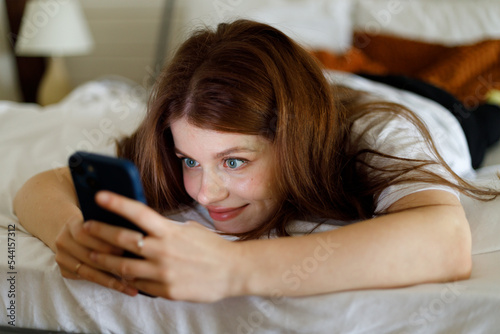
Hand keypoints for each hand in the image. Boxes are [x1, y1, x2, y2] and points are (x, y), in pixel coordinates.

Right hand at [54, 212, 138, 295]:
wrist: (74, 231)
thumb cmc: (98, 225)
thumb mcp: (101, 220)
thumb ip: (112, 226)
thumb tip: (138, 237)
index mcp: (73, 224)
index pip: (86, 234)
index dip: (106, 243)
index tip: (126, 249)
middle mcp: (62, 241)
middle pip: (87, 255)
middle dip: (111, 263)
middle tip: (134, 270)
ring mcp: (61, 257)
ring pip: (88, 271)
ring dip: (112, 279)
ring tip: (133, 285)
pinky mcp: (64, 271)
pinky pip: (87, 280)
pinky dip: (107, 283)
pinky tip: (124, 288)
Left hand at [84, 191, 245, 301]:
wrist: (232, 271)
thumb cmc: (211, 248)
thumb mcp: (190, 230)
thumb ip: (166, 230)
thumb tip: (145, 228)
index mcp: (170, 232)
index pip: (138, 213)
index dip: (117, 203)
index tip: (99, 196)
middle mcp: (163, 251)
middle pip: (123, 240)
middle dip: (100, 232)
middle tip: (85, 228)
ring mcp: (162, 273)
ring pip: (123, 267)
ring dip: (105, 260)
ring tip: (93, 255)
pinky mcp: (165, 291)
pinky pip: (139, 285)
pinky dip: (127, 279)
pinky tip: (119, 275)